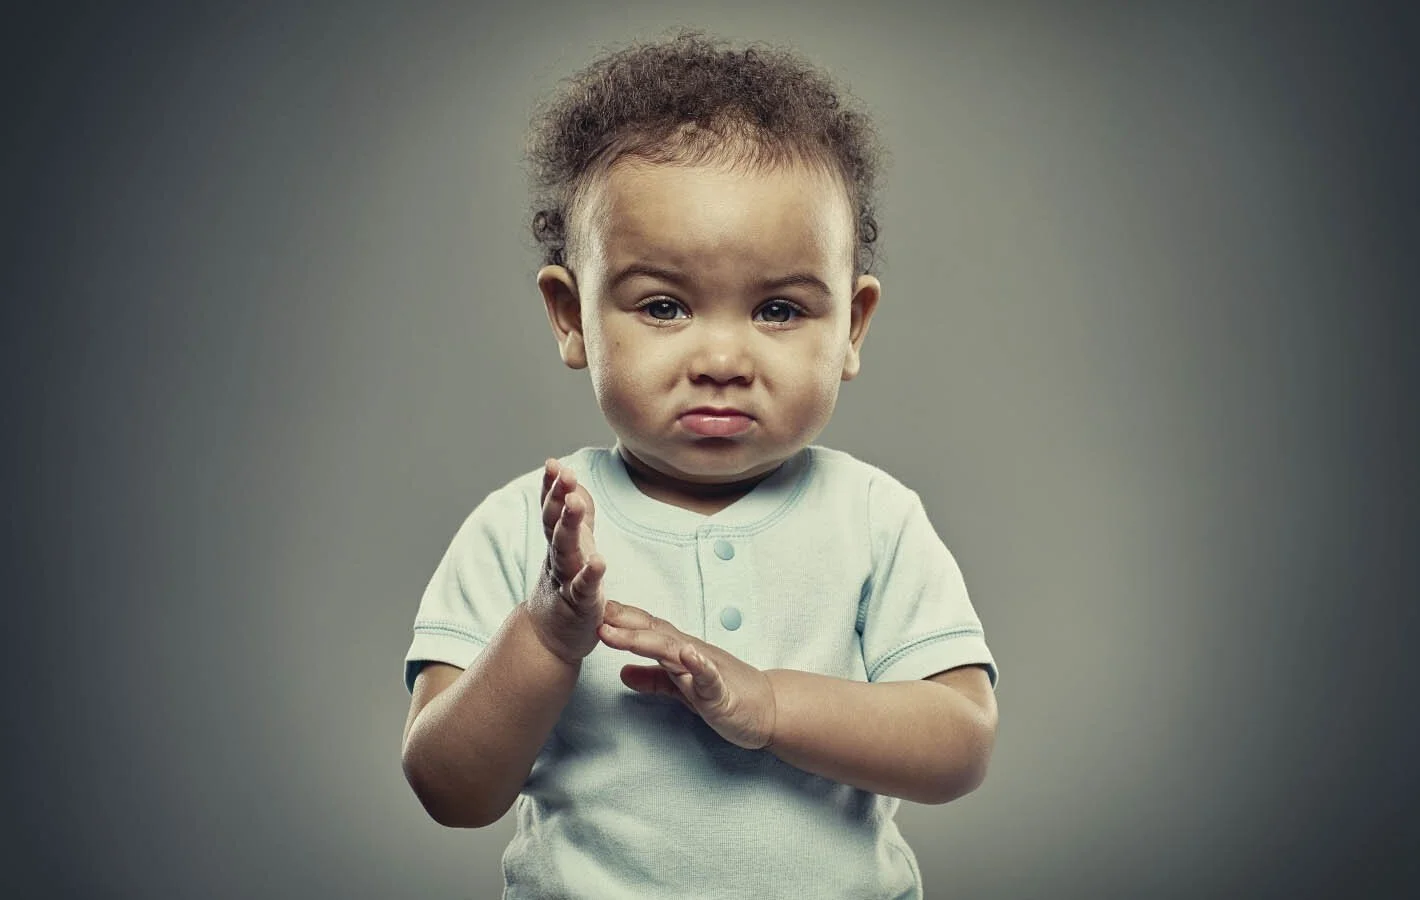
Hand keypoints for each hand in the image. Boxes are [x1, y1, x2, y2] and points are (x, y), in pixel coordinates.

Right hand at [526, 458, 606, 664]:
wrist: (550, 636)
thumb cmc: (566, 583)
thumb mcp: (572, 544)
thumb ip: (575, 511)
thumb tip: (570, 476)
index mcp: (558, 542)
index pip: (551, 509)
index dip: (551, 487)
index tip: (552, 463)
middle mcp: (558, 558)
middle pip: (554, 524)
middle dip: (558, 498)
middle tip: (564, 474)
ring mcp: (566, 580)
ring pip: (565, 551)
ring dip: (569, 526)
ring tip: (575, 504)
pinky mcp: (580, 605)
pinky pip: (584, 588)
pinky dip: (590, 575)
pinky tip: (599, 561)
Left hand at [598, 601, 775, 749]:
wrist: (767, 709)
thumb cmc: (726, 694)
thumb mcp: (682, 688)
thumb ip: (654, 679)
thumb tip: (622, 673)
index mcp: (680, 652)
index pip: (647, 629)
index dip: (620, 618)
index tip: (592, 606)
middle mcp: (691, 653)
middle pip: (654, 633)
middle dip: (624, 624)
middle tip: (595, 613)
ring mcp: (707, 669)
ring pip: (673, 651)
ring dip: (646, 641)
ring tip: (620, 634)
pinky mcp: (721, 691)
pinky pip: (709, 676)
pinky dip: (697, 665)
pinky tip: (687, 656)